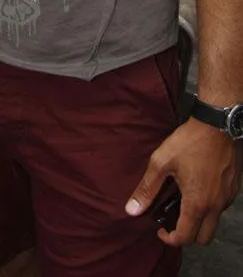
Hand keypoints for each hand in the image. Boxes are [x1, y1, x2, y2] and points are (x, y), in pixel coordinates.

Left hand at [126, 117, 241, 245]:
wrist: (217, 125)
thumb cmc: (189, 141)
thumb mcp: (161, 162)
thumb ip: (147, 188)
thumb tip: (132, 209)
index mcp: (197, 203)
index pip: (185, 238)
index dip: (170, 239)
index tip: (161, 230)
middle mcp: (215, 205)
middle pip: (203, 238)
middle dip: (187, 235)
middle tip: (173, 221)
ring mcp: (226, 197)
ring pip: (214, 223)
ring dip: (200, 221)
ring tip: (183, 202)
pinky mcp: (233, 188)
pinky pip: (221, 207)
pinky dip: (210, 207)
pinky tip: (198, 189)